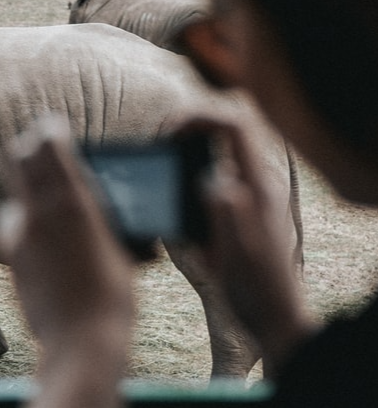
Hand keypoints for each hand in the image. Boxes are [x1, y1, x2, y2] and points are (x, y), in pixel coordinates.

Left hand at [0, 116, 133, 407]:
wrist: (81, 341)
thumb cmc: (113, 296)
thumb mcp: (117, 246)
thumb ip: (97, 216)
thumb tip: (90, 200)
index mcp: (72, 202)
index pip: (49, 146)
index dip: (48, 130)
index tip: (51, 125)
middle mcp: (39, 211)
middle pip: (20, 159)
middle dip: (28, 149)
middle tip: (37, 148)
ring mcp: (20, 234)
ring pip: (14, 194)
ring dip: (25, 187)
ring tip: (42, 196)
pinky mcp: (10, 256)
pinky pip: (12, 225)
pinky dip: (23, 222)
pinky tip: (38, 237)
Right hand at [187, 118, 318, 375]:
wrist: (273, 318)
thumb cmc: (255, 287)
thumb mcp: (235, 250)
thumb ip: (225, 210)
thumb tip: (210, 178)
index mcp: (257, 188)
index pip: (235, 127)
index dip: (201, 117)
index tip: (169, 130)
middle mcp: (255, 185)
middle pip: (226, 132)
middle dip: (191, 126)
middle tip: (160, 140)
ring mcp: (248, 196)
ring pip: (218, 153)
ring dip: (190, 149)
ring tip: (162, 160)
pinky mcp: (239, 211)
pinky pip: (214, 178)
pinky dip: (191, 175)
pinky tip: (173, 196)